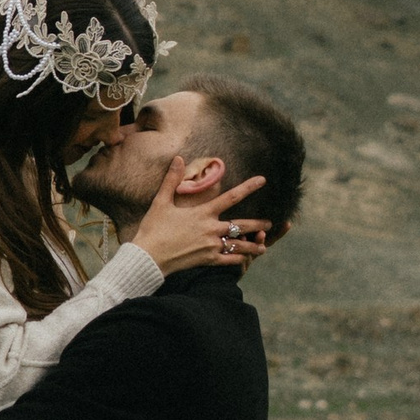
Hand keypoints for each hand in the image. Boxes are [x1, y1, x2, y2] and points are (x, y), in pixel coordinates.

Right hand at [130, 159, 269, 274]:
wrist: (148, 257)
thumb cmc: (153, 229)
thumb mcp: (161, 202)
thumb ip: (172, 180)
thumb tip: (178, 158)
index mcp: (203, 213)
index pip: (231, 197)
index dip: (249, 187)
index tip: (263, 180)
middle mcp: (211, 229)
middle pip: (242, 225)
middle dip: (258, 224)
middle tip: (270, 224)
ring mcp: (211, 246)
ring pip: (239, 245)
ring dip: (253, 246)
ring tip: (263, 247)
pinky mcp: (207, 260)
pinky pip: (228, 261)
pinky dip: (238, 260)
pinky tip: (245, 259)